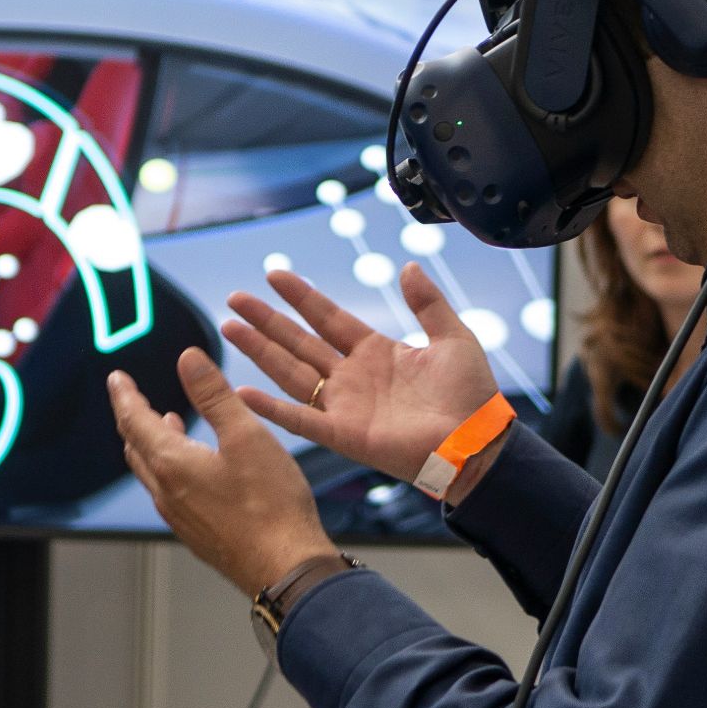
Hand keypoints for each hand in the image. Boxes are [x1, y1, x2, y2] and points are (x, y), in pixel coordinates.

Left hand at [108, 349, 335, 593]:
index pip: (134, 420)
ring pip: (151, 472)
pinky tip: (193, 466)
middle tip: (133, 398)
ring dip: (151, 443)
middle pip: (136, 447)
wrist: (286, 568)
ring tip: (166, 422)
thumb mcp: (246, 435)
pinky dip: (168, 468)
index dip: (124, 395)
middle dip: (133, 418)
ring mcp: (179, 517)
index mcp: (172, 463)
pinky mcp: (196, 533)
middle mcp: (166, 493)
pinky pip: (168, 493)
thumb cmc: (271, 505)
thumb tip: (188, 359)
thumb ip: (214, 395)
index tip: (116, 379)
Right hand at [221, 263, 500, 484]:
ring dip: (259, 351)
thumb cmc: (470, 394)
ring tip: (229, 329)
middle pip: (298, 341)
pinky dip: (270, 408)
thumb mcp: (453, 337)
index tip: (274, 275)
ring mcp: (343, 405)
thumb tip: (408, 266)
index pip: (328, 317)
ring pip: (290, 372)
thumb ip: (427, 303)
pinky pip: (299, 419)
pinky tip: (242, 393)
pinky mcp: (342, 434)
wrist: (477, 441)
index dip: (301, 296)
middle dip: (266, 320)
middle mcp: (352, 377)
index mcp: (375, 352)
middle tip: (235, 299)